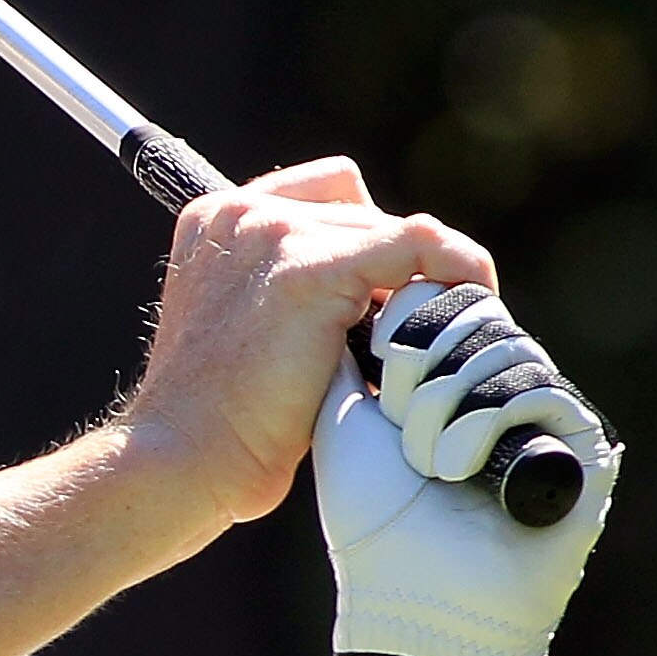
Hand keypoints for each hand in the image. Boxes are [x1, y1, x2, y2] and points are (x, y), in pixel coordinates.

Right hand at [125, 160, 498, 528]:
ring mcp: (274, 235)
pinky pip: (420, 243)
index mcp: (216, 221)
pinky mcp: (310, 268)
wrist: (185, 460)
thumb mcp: (246, 332)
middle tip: (408, 339)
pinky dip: (459, 270)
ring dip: (421, 285)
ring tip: (415, 347)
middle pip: (366, 213)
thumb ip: (294, 293)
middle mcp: (241, 214)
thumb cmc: (219, 423)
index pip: (327, 195)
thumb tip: (391, 292)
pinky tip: (471, 305)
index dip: (368, 245)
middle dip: (395, 274)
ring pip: (395, 231)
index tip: (385, 304)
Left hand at [316, 280, 619, 655]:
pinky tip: (458, 469)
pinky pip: (538, 386)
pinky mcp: (575, 444)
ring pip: (506, 345)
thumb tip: (361, 290)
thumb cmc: (370, 515)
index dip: (410, 320)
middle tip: (398, 418)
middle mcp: (498, 389)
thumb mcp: (342, 414)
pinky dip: (485, 422)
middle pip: (478, 312)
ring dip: (447, 405)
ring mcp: (540, 414)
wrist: (406, 590)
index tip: (378, 370)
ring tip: (427, 461)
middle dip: (424, 363)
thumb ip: (349, 347)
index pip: (447, 299)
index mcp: (448, 378)